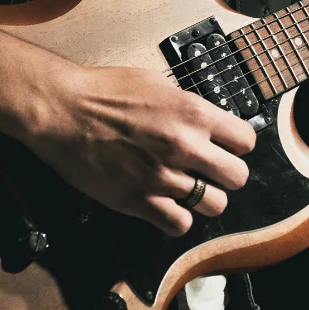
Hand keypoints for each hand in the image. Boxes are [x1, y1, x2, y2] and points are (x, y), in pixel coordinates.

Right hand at [22, 63, 256, 235]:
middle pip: (238, 177)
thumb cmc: (104, 91)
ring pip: (215, 205)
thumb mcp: (157, 84)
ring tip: (189, 190)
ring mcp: (162, 176)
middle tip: (212, 172)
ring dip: (205, 199)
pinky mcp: (138, 200)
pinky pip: (179, 225)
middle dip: (227, 175)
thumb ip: (187, 107)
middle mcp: (184, 146)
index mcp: (193, 112)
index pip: (246, 140)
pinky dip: (177, 219)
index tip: (228, 147)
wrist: (63, 110)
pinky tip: (167, 205)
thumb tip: (207, 121)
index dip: (238, 145)